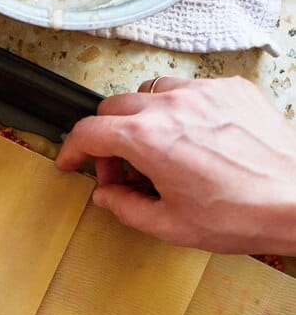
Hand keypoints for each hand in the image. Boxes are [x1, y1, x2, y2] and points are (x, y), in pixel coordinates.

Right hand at [56, 76, 295, 254]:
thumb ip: (125, 208)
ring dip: (141, 119)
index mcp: (147, 139)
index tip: (71, 161)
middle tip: (120, 170)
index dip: (71, 149)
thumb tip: (107, 196)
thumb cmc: (243, 213)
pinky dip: (179, 111)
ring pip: (150, 92)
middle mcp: (171, 106)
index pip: (88, 131)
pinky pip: (189, 90)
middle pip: (113, 107)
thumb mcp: (169, 225)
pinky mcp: (231, 90)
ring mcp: (203, 92)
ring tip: (157, 151)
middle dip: (106, 139)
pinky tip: (193, 139)